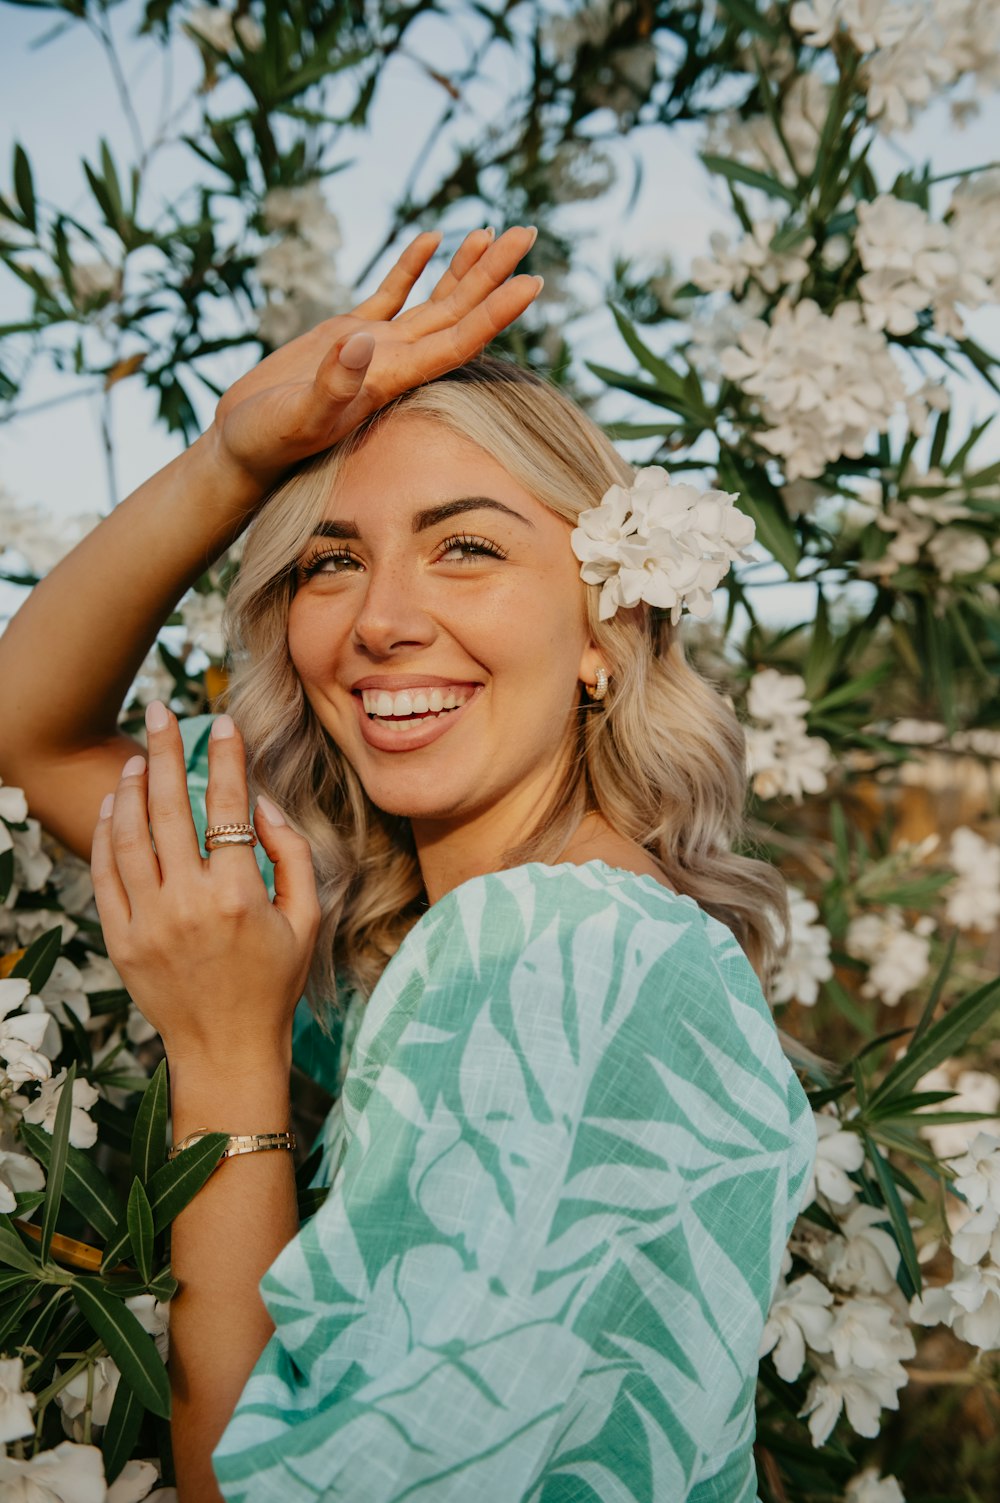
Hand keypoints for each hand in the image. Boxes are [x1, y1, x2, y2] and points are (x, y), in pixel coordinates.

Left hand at [91, 704, 319, 1075]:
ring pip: (129, 835)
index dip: (225, 759)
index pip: (227, 808)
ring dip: (130, 788)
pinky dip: (106, 834)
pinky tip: (114, 807)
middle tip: (160, 710)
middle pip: (167, 808)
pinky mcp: (121, 939)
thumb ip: (294, 857)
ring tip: (136, 757)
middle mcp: (188, 904)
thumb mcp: (307, 920)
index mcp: (239, 896)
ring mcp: (148, 922)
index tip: (222, 724)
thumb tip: (264, 805)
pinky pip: (104, 874)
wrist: (226, 1049)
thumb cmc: (274, 983)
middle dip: (163, 750)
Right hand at [210, 225, 540, 490]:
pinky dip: (411, 267)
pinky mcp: (344, 335)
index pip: (458, 341)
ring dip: (464, 268)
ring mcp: (373, 347)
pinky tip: (432, 239)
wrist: (242, 448)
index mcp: (393, 379)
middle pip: (458, 312)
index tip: (533, 282)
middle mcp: (394, 362)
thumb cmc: (268, 443)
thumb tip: (360, 342)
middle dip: (493, 273)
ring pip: (432, 301)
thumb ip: (331, 385)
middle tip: (528, 229)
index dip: (496, 312)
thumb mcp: (296, 418)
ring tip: (494, 230)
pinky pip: (390, 295)